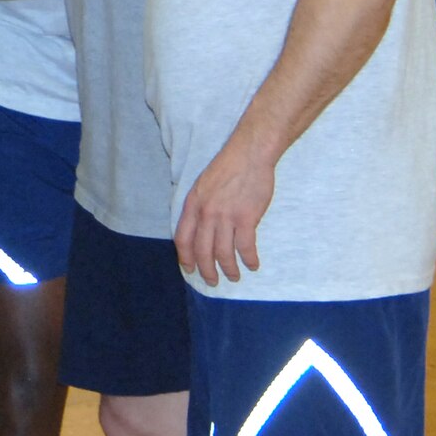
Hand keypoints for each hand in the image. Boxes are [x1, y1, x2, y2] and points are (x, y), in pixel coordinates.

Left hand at [173, 139, 274, 285]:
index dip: (185, 257)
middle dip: (206, 270)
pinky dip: (249, 259)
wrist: (249, 154)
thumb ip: (199, 207)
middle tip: (212, 282)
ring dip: (229, 269)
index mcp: (192, 205)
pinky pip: (245, 247)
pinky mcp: (246, 218)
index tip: (189, 269)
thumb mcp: (203, 186)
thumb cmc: (227, 168)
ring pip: (223, 253)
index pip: (182, 238)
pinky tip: (252, 265)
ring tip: (234, 277)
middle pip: (202, 250)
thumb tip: (199, 228)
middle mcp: (206, 213)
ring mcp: (226, 217)